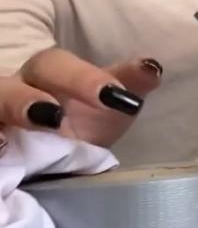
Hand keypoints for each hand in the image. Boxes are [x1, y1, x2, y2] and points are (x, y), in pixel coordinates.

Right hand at [0, 49, 162, 151]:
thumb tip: (152, 67)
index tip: (113, 96)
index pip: (54, 65)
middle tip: (54, 117)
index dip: (81, 78)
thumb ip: (131, 85)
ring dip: (5, 115)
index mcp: (46, 75)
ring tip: (20, 138)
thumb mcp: (110, 106)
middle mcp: (12, 93)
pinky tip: (5, 154)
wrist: (60, 161)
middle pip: (5, 88)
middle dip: (26, 99)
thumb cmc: (84, 122)